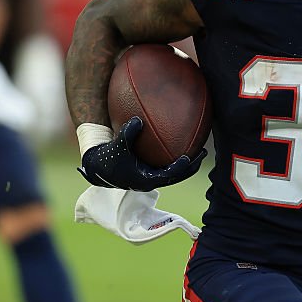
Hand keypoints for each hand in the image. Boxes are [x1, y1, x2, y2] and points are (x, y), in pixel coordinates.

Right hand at [78, 116, 206, 191]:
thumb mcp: (117, 145)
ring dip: (187, 164)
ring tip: (200, 150)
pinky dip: (176, 160)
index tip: (189, 157)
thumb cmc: (107, 157)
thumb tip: (138, 120)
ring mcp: (151, 178)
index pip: (168, 175)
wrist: (97, 168)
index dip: (180, 167)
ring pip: (174, 173)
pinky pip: (167, 167)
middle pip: (177, 176)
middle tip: (203, 153)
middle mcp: (150, 181)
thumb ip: (127, 133)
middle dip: (191, 166)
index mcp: (145, 179)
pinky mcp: (149, 174)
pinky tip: (183, 147)